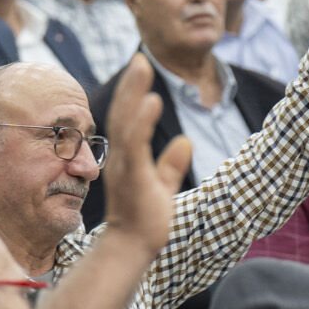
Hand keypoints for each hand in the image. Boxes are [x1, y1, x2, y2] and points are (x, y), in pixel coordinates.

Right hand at [100, 56, 190, 253]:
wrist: (131, 250)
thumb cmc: (144, 223)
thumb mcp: (163, 187)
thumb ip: (171, 165)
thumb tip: (186, 141)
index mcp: (127, 159)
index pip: (128, 120)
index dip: (133, 94)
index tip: (141, 70)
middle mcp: (121, 158)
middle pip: (123, 114)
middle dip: (131, 85)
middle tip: (140, 57)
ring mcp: (124, 166)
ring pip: (125, 122)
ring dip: (132, 93)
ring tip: (141, 66)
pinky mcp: (132, 177)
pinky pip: (135, 144)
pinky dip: (141, 121)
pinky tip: (151, 101)